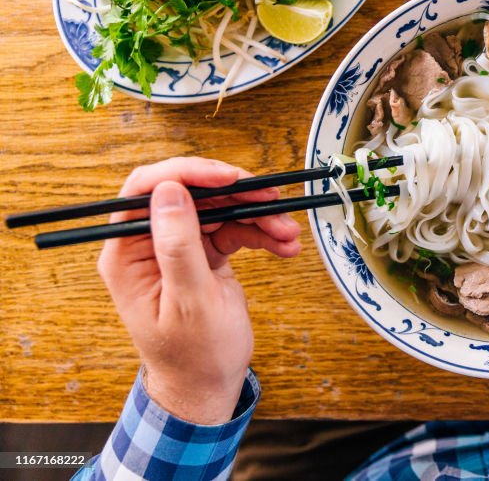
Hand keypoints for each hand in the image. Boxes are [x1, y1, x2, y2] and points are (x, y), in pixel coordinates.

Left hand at [97, 157, 301, 423]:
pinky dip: (262, 234)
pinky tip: (284, 245)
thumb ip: (177, 245)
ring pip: (219, 210)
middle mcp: (150, 245)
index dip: (187, 174)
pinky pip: (235, 229)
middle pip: (192, 194)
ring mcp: (179, 248)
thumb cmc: (193, 356)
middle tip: (270, 197)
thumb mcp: (189, 302)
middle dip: (235, 195)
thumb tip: (169, 192)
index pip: (147, 191)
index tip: (227, 177)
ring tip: (287, 231)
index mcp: (128, 254)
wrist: (209, 385)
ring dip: (258, 215)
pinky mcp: (204, 255)